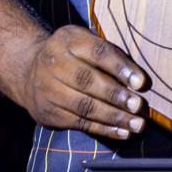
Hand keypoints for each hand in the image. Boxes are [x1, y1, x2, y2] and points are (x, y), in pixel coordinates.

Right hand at [18, 26, 149, 141]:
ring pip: (84, 106)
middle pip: (87, 80)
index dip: (120, 67)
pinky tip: (123, 132)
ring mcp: (47, 89)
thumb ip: (109, 56)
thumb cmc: (72, 55)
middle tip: (139, 106)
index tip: (141, 82)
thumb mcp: (85, 43)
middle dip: (116, 95)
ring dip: (114, 117)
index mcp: (68, 39)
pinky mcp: (47, 112)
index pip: (97, 52)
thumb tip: (139, 81)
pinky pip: (79, 123)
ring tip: (137, 124)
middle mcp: (53, 62)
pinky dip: (104, 129)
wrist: (30, 70)